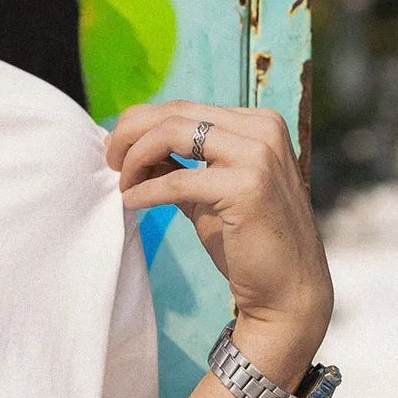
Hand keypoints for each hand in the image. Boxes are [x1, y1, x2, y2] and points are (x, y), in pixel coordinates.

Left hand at [106, 101, 332, 380]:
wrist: (287, 289)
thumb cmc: (247, 241)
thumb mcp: (208, 192)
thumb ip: (178, 165)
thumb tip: (130, 148)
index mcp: (258, 123)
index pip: (184, 108)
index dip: (140, 125)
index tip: (116, 152)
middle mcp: (263, 129)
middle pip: (174, 113)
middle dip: (130, 135)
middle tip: (109, 163)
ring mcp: (259, 155)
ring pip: (172, 132)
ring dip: (135, 158)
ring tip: (123, 185)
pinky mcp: (248, 187)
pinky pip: (177, 180)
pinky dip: (146, 190)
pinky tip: (131, 203)